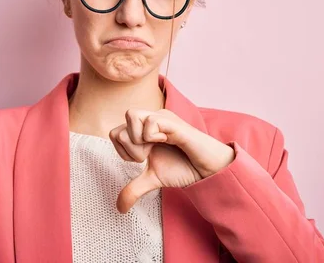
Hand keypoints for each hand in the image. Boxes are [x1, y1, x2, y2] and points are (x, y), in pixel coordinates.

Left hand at [109, 109, 235, 212]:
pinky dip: (152, 136)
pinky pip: (151, 121)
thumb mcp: (153, 179)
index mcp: (143, 130)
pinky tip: (167, 141)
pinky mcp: (173, 122)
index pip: (115, 134)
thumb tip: (119, 207)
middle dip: (129, 149)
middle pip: (118, 128)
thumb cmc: (183, 167)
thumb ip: (135, 189)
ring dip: (138, 140)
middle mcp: (149, 120)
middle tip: (148, 155)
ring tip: (156, 147)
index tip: (143, 159)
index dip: (123, 152)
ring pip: (130, 116)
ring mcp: (161, 118)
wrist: (208, 169)